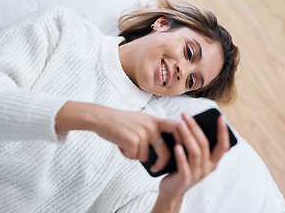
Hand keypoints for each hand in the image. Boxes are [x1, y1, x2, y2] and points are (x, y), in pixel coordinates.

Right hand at [55, 101, 178, 171]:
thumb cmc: (120, 121)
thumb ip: (152, 129)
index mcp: (154, 120)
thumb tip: (162, 147)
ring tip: (126, 145)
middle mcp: (151, 125)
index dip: (182, 139)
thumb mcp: (140, 120)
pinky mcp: (133, 140)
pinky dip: (127, 154)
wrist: (102, 117)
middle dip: (163, 161)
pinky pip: (135, 156)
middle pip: (165, 150)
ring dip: (136, 155)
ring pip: (146, 156)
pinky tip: (120, 145)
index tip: (182, 151)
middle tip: (157, 167)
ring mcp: (142, 133)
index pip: (176, 128)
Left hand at [154, 112, 229, 210]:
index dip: (223, 132)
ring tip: (180, 124)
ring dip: (187, 136)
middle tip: (185, 114)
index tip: (221, 117)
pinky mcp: (185, 180)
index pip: (222, 145)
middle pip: (204, 144)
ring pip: (195, 153)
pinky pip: (184, 166)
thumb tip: (199, 124)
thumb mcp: (194, 158)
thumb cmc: (183, 169)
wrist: (172, 190)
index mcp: (213, 162)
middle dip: (195, 127)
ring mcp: (197, 174)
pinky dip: (181, 156)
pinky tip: (177, 146)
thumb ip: (199, 146)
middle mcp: (207, 168)